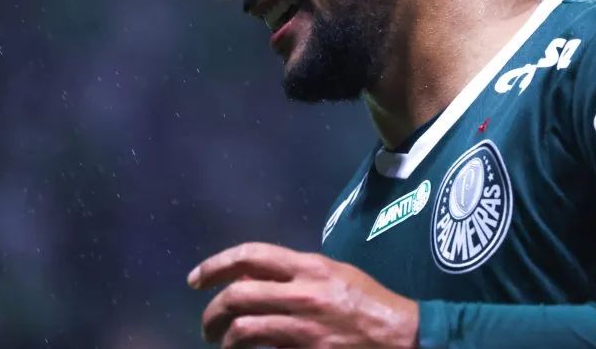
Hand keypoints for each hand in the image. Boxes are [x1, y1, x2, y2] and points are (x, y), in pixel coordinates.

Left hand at [187, 242, 418, 348]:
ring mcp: (303, 328)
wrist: (400, 335)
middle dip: (211, 313)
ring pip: (243, 330)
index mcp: (310, 267)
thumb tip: (258, 279)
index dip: (216, 265)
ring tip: (223, 344)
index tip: (196, 279)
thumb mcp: (335, 274)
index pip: (251, 256)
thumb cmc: (368, 302)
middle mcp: (302, 293)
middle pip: (237, 296)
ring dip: (225, 340)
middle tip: (207, 326)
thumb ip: (298, 274)